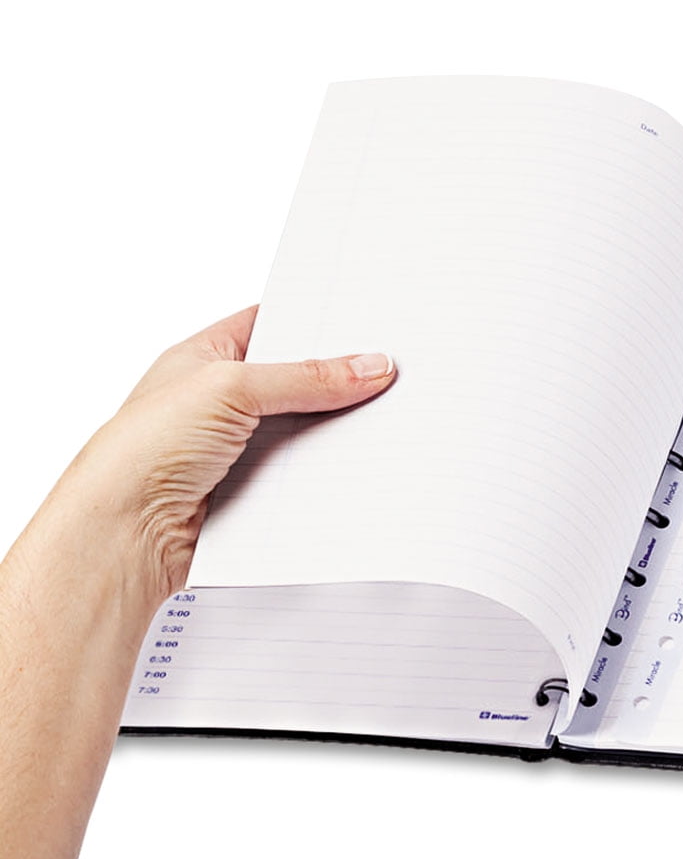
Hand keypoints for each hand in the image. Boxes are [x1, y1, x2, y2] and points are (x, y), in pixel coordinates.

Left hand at [57, 306, 394, 601]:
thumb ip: (306, 376)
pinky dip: (324, 469)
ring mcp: (236, 447)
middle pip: (296, 380)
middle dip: (336, 380)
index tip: (365, 322)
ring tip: (380, 417)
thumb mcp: (231, 388)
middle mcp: (220, 400)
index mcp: (205, 357)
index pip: (271, 325)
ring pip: (303, 429)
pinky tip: (353, 462)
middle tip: (385, 370)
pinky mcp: (250, 490)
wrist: (121, 537)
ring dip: (332, 429)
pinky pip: (302, 472)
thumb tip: (368, 366)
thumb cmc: (141, 452)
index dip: (314, 321)